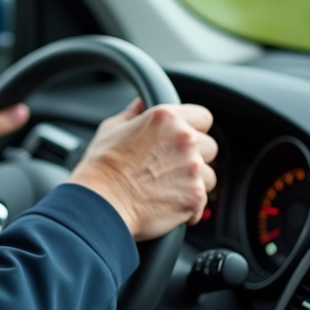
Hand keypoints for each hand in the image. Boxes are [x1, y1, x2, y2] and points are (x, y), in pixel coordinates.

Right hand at [69, 98, 217, 240]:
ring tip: (165, 188)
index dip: (194, 129)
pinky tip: (166, 203)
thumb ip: (133, 114)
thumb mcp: (111, 129)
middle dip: (194, 157)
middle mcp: (184, 139)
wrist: (100, 203)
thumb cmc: (101, 168)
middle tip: (169, 167)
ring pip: (209, 175)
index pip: (203, 117)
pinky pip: (202, 202)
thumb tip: (140, 104)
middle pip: (209, 147)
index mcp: (166, 118)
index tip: (183, 139)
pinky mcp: (194, 196)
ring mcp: (192, 168)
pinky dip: (188, 205)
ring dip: (192, 182)